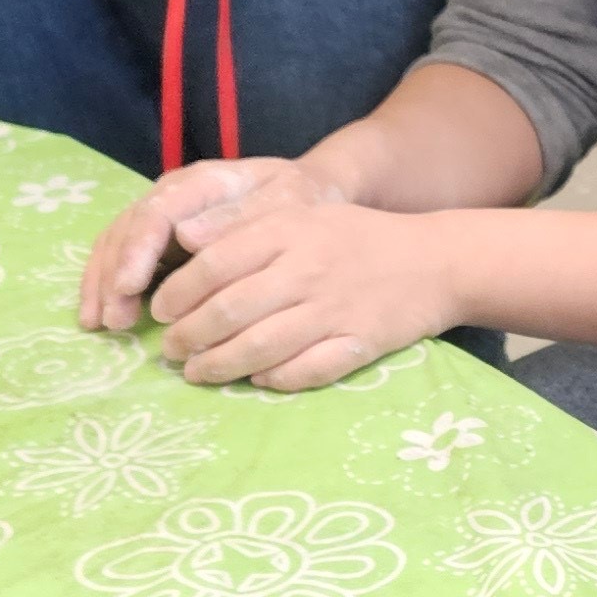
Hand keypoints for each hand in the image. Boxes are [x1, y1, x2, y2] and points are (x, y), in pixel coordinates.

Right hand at [80, 158, 337, 332]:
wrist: (307, 191)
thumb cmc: (299, 201)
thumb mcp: (285, 204)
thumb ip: (242, 218)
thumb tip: (186, 236)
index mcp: (203, 182)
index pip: (158, 212)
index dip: (138, 250)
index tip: (128, 287)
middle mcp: (173, 194)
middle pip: (129, 229)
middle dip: (114, 275)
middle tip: (113, 320)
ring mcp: (162, 213)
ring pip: (117, 242)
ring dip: (102, 284)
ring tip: (99, 324)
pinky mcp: (159, 235)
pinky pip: (121, 255)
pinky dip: (106, 285)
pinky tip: (98, 317)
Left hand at [147, 200, 452, 389]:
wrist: (436, 261)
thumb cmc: (357, 238)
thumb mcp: (302, 215)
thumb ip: (246, 228)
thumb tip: (183, 241)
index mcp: (289, 231)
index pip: (215, 265)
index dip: (178, 293)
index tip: (160, 311)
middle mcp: (308, 270)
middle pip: (230, 311)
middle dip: (189, 337)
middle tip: (171, 351)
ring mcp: (334, 309)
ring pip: (261, 347)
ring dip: (219, 366)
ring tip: (197, 373)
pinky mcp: (359, 343)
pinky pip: (306, 371)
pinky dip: (275, 380)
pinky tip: (256, 381)